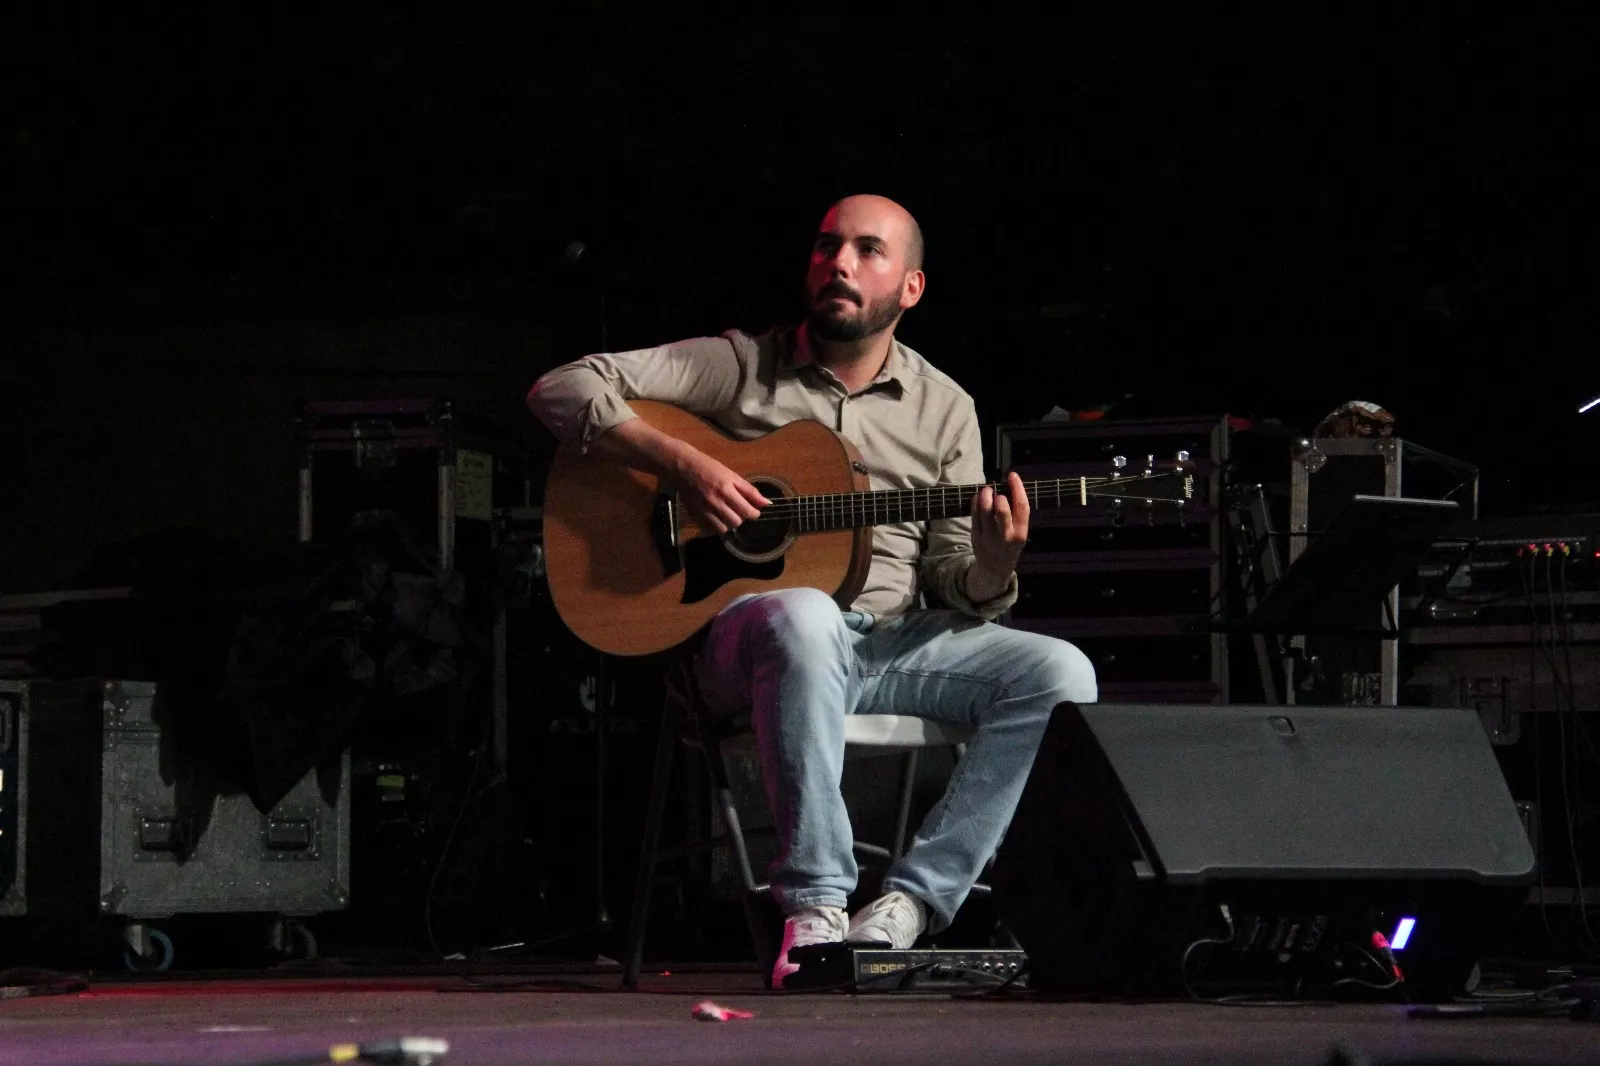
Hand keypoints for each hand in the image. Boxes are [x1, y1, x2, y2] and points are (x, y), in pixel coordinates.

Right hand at [674, 449, 771, 533]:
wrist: (683, 468)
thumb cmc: (709, 468)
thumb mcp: (731, 475)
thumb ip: (749, 491)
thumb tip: (766, 503)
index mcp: (726, 490)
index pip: (747, 512)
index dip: (754, 513)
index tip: (753, 510)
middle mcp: (715, 502)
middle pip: (736, 522)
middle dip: (741, 517)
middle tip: (738, 509)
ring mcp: (704, 511)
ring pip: (724, 529)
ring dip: (728, 523)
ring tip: (727, 513)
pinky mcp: (695, 516)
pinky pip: (710, 529)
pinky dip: (716, 525)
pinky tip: (716, 516)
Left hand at [968, 472, 1028, 598]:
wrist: (996, 569)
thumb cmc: (1010, 544)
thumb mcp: (1020, 532)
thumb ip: (1016, 514)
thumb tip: (1009, 486)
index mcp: (1021, 532)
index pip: (1022, 506)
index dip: (1017, 488)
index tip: (1012, 475)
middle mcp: (1006, 535)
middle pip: (1002, 511)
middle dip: (999, 496)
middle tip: (996, 491)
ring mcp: (989, 537)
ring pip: (985, 512)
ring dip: (984, 496)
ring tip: (986, 490)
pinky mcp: (976, 536)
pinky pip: (974, 516)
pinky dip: (975, 503)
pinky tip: (977, 497)